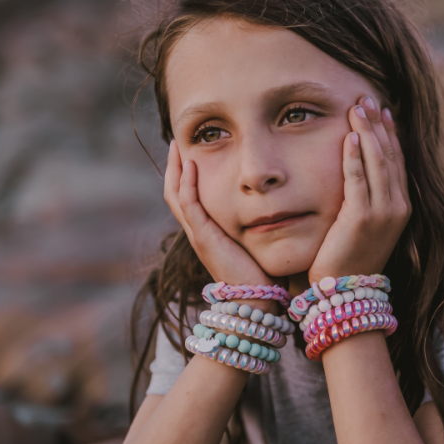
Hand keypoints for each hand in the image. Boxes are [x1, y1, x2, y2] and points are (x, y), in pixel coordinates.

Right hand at [163, 140, 271, 286]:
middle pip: (173, 193)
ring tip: (177, 147)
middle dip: (173, 167)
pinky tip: (192, 165)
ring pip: (175, 196)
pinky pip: (190, 205)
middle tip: (175, 143)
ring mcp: (198, 235)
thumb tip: (270, 209)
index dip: (184, 175)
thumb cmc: (262, 275)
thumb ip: (255, 226)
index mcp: (206, 233)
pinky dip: (188, 184)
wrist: (257, 301)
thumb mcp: (254, 242)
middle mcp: (197, 232)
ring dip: (175, 169)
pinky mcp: (204, 238)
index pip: (186, 198)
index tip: (189, 152)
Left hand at [308, 97, 411, 280]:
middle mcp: (397, 207)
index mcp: (401, 207)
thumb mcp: (362, 225)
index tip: (381, 110)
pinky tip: (349, 136)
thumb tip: (355, 170)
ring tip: (356, 107)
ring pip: (378, 162)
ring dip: (367, 131)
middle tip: (366, 98)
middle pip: (390, 155)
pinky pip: (359, 179)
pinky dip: (355, 155)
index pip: (397, 160)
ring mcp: (383, 213)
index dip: (390, 132)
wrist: (343, 292)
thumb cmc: (347, 258)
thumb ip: (364, 198)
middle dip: (378, 124)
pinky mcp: (361, 219)